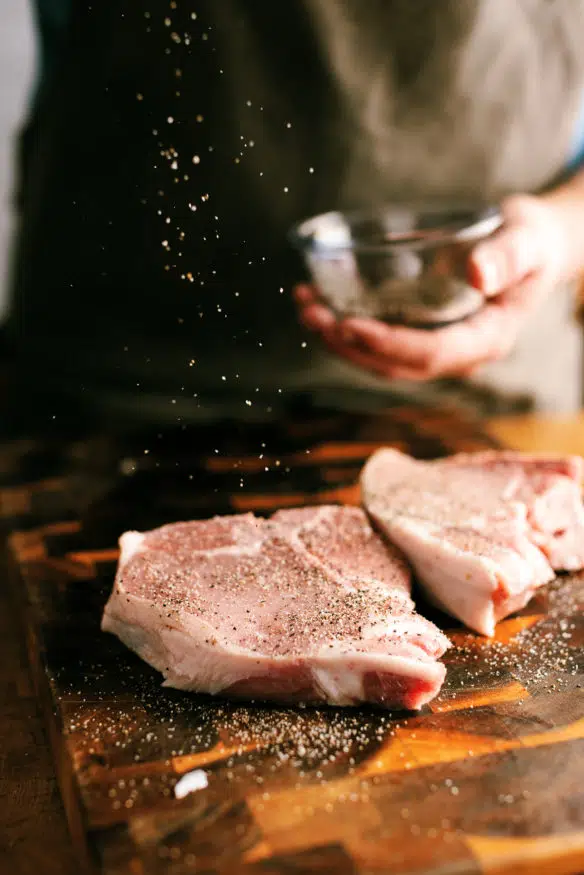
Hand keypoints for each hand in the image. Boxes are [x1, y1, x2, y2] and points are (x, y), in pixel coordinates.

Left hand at [294, 193, 575, 380]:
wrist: (534, 248)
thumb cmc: (532, 241)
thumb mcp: (529, 239)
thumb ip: (508, 255)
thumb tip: (477, 273)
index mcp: (487, 339)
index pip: (430, 353)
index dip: (387, 344)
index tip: (348, 324)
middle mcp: (459, 354)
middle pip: (395, 365)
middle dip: (347, 343)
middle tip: (309, 311)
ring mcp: (439, 348)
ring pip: (381, 360)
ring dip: (338, 339)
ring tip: (303, 305)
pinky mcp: (422, 334)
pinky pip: (380, 344)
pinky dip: (346, 328)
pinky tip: (320, 303)